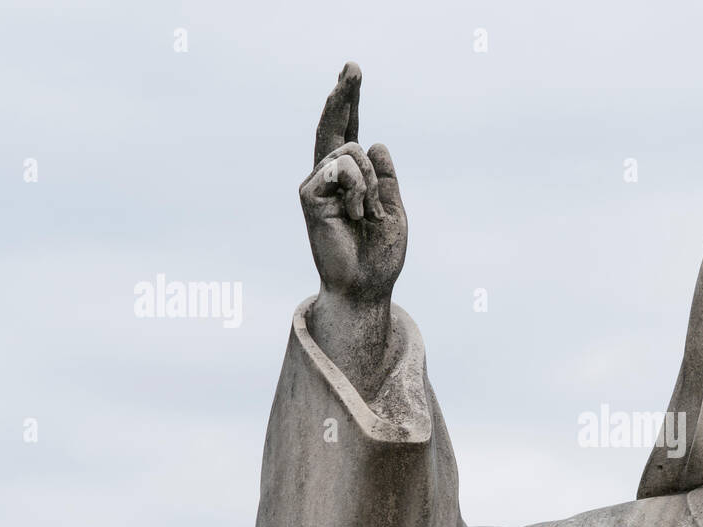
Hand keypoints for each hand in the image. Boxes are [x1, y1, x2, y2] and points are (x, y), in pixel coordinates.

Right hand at [300, 62, 407, 303]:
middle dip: (344, 95)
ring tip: (368, 213)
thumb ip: (385, 178)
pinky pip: (341, 168)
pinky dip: (359, 189)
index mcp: (351, 180)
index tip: (351, 72)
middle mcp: (329, 177)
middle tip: (354, 65)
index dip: (349, 105)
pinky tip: (357, 214)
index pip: (350, 134)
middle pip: (334, 127)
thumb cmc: (380, 253)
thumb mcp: (393, 209)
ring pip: (351, 151)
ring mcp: (316, 184)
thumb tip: (374, 141)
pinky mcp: (308, 194)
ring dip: (371, 182)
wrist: (367, 284)